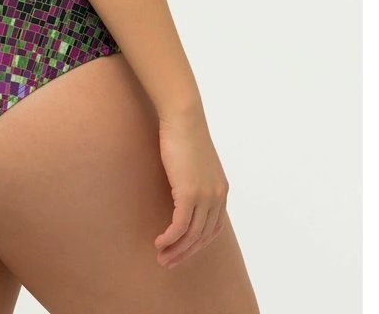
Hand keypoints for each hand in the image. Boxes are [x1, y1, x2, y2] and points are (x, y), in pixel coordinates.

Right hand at [153, 109, 228, 269]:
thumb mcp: (194, 162)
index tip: (181, 252)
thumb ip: (194, 179)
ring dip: (175, 250)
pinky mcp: (190, 193)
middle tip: (168, 263)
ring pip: (192, 235)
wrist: (184, 117)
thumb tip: (182, 189)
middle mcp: (217, 197)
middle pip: (203, 237)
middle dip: (185, 254)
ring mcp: (205, 196)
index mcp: (221, 190)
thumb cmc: (184, 134)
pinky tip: (159, 242)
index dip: (197, 245)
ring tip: (160, 257)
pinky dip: (170, 238)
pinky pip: (180, 226)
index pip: (213, 229)